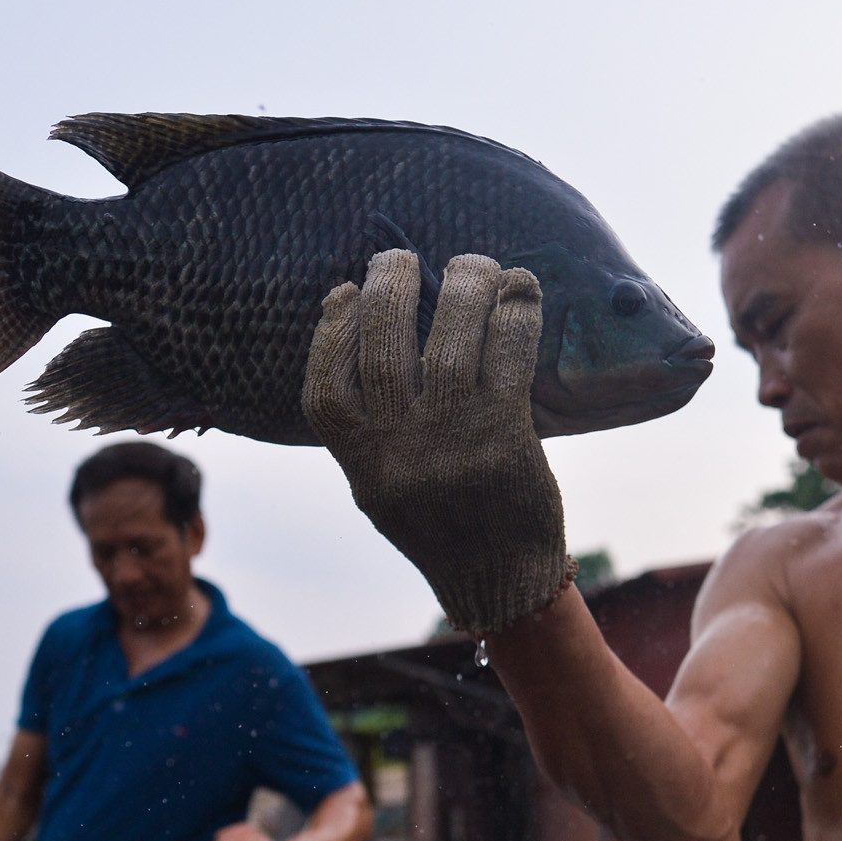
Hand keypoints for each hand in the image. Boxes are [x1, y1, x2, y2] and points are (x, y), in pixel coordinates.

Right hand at [303, 250, 573, 634]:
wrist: (503, 583)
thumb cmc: (445, 528)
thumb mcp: (385, 489)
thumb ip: (370, 430)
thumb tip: (359, 339)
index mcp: (362, 466)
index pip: (325, 389)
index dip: (329, 334)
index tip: (342, 293)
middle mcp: (400, 451)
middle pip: (383, 347)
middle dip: (387, 288)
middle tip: (397, 257)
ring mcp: (453, 441)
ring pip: (449, 339)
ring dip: (462, 286)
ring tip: (469, 264)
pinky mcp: (506, 435)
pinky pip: (507, 353)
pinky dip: (513, 311)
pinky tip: (517, 288)